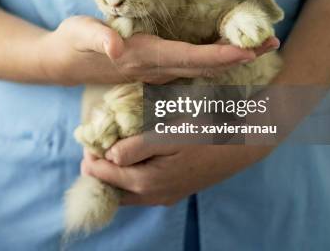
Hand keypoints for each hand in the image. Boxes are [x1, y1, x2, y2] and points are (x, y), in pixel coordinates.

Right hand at [38, 16, 278, 84]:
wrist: (65, 63)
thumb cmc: (73, 43)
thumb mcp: (80, 33)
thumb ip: (97, 37)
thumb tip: (117, 45)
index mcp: (145, 57)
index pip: (189, 58)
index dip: (220, 57)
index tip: (248, 51)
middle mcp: (157, 67)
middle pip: (206, 64)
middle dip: (240, 56)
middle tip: (274, 42)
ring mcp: (158, 69)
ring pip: (202, 66)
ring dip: (233, 58)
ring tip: (263, 44)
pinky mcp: (156, 65)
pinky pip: (193, 65)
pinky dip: (217, 58)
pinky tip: (232, 49)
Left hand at [81, 138, 271, 205]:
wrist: (242, 143)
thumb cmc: (205, 133)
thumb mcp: (170, 134)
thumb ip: (136, 147)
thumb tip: (109, 155)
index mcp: (147, 181)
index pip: (103, 174)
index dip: (90, 156)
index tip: (87, 137)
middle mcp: (153, 195)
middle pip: (111, 189)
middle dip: (98, 168)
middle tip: (94, 145)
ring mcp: (164, 197)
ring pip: (125, 193)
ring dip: (112, 175)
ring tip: (108, 151)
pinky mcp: (173, 192)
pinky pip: (140, 192)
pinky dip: (128, 179)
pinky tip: (130, 159)